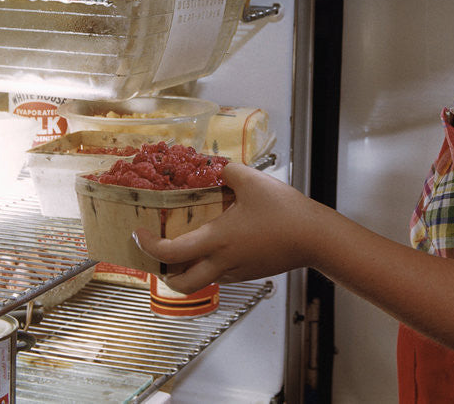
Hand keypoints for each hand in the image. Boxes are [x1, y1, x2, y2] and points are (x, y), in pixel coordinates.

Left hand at [133, 162, 323, 293]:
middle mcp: (222, 262)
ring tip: (187, 248)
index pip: (169, 253)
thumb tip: (219, 168)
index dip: (147, 246)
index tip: (139, 234)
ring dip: (188, 269)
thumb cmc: (285, 211)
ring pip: (201, 281)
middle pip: (180, 285)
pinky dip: (211, 265)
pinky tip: (221, 245)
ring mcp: (237, 272)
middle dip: (162, 275)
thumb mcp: (253, 181)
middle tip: (159, 256)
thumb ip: (229, 172)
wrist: (315, 238)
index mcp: (217, 240)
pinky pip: (222, 275)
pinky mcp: (250, 274)